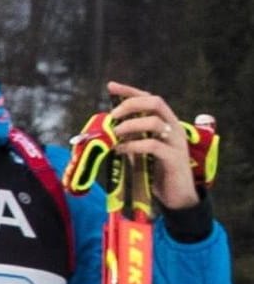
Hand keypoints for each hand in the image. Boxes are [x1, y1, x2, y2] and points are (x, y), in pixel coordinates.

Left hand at [105, 81, 199, 210]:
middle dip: (131, 104)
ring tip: (115, 134)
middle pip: (156, 102)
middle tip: (112, 116)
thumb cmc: (157, 172)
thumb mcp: (139, 152)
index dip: (130, 91)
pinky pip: (153, 145)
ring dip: (130, 125)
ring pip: (154, 122)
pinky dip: (133, 145)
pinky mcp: (174, 158)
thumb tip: (107, 129)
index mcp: (165, 122)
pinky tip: (120, 149)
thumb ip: (128, 139)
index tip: (111, 86)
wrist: (176, 196)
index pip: (149, 98)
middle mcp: (173, 127)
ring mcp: (176, 142)